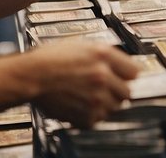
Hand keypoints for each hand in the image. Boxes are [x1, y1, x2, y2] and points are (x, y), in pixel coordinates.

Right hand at [24, 41, 138, 126]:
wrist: (31, 75)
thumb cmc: (50, 59)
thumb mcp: (81, 46)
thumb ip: (104, 56)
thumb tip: (119, 66)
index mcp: (103, 55)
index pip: (134, 72)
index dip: (127, 75)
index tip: (123, 78)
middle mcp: (103, 76)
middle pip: (127, 92)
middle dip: (116, 91)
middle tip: (103, 89)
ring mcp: (96, 97)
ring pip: (114, 107)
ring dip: (104, 104)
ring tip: (88, 96)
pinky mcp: (86, 115)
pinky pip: (98, 119)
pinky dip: (91, 115)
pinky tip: (80, 105)